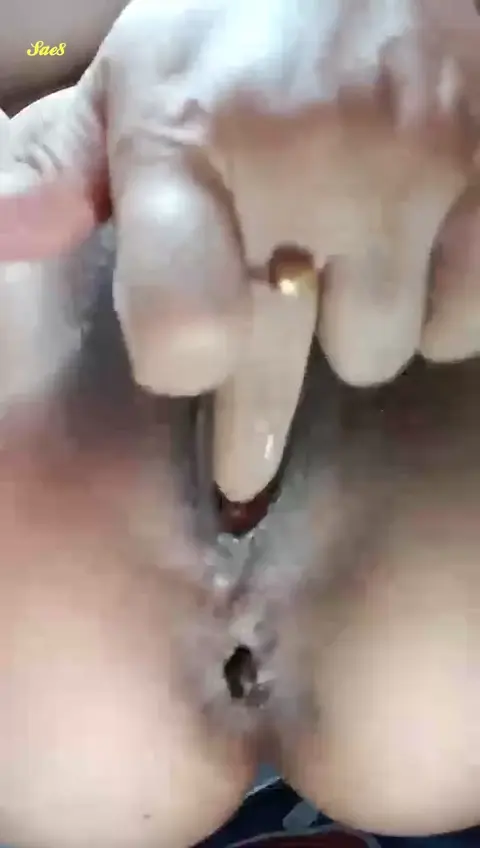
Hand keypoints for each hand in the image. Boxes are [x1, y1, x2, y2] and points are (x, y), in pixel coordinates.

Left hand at [1, 0, 478, 502]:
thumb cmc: (243, 34)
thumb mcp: (131, 83)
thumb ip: (55, 169)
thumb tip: (1, 241)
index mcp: (188, 137)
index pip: (183, 319)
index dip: (185, 356)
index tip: (191, 366)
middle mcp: (310, 162)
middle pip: (278, 363)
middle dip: (256, 407)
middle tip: (246, 446)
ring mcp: (417, 176)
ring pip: (375, 351)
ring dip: (354, 328)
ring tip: (345, 269)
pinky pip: (457, 323)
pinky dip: (434, 306)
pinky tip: (416, 256)